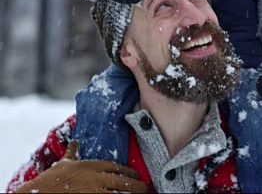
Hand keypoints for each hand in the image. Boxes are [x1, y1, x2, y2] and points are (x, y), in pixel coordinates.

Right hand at [15, 140, 147, 192]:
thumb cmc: (48, 181)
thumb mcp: (62, 164)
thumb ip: (72, 154)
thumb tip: (75, 142)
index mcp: (89, 166)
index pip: (114, 167)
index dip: (127, 171)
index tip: (135, 174)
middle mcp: (94, 178)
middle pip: (121, 181)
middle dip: (135, 184)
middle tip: (144, 186)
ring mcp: (93, 191)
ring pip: (119, 193)